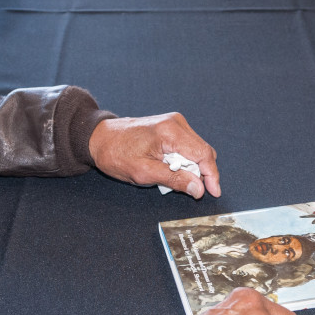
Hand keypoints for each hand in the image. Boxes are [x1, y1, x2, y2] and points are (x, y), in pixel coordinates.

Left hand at [88, 113, 220, 197]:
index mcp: (170, 132)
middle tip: (191, 190)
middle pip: (203, 151)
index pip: (203, 154)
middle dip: (202, 172)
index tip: (213, 192)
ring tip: (175, 178)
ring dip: (192, 167)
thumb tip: (198, 188)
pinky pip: (188, 145)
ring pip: (197, 149)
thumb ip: (174, 180)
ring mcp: (174, 122)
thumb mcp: (144, 173)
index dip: (211, 175)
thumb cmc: (117, 154)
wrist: (100, 138)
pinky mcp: (171, 126)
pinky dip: (185, 160)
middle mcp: (176, 123)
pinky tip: (172, 168)